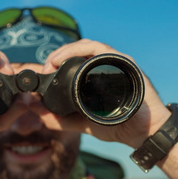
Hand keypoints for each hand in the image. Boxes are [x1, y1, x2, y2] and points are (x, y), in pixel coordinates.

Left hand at [35, 39, 170, 147]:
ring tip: (51, 63)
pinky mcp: (124, 62)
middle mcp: (104, 66)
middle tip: (43, 70)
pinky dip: (79, 49)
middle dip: (56, 57)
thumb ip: (60, 119)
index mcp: (95, 77)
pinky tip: (64, 58)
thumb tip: (35, 111)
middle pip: (76, 51)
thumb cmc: (117, 125)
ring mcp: (115, 63)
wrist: (142, 133)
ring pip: (86, 46)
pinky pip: (99, 49)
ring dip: (64, 51)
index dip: (53, 63)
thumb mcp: (82, 123)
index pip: (72, 61)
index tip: (40, 74)